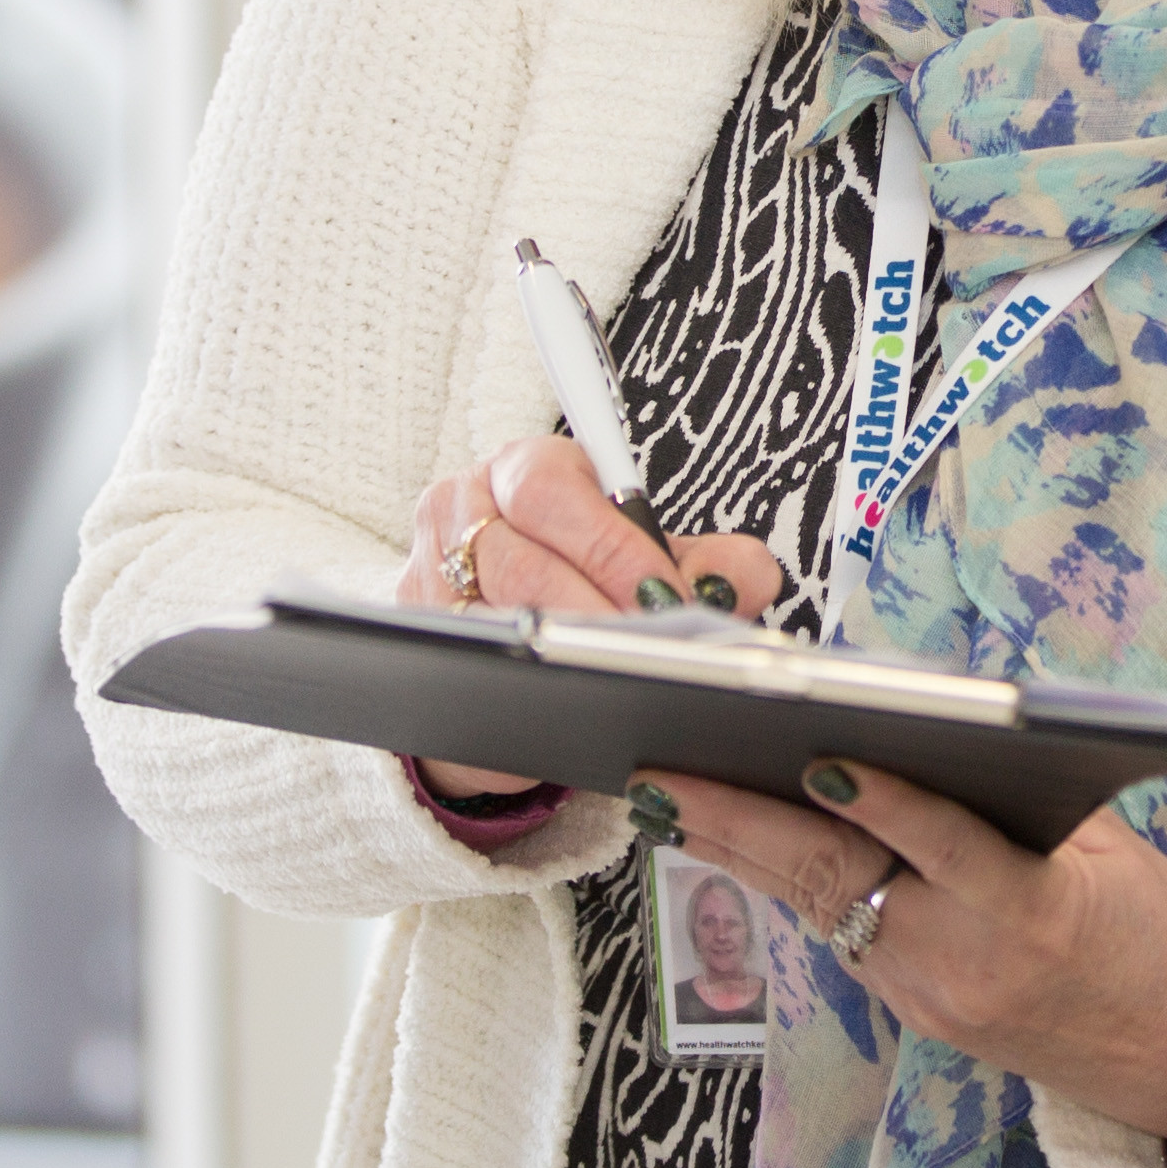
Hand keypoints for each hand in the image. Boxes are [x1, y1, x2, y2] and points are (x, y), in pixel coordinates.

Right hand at [397, 440, 781, 799]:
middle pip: (519, 559)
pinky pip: (468, 663)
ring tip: (621, 674)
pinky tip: (573, 699)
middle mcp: (463, 510)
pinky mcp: (421, 641)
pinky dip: (525, 682)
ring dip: (561, 651)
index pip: (553, 489)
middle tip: (648, 645)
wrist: (503, 640)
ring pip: (490, 617)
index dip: (612, 545)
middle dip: (593, 607)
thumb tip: (745, 579)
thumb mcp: (647, 561)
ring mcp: (429, 578)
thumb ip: (707, 562)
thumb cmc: (581, 581)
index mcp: (523, 468)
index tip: (663, 595)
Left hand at [658, 757, 1166, 1145]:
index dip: (885, 804)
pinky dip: (782, 877)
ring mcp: (929, 998)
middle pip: (841, 882)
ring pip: (816, 906)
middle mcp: (968, 965)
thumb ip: (1028, 795)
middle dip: (744, 821)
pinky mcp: (910, 1013)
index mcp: (1037, 914)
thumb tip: (935, 720)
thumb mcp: (1113, 850)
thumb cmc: (1152, 928)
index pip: (948, 849)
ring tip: (665, 792)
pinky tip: (728, 836)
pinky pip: (835, 931)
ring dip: (735, 847)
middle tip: (666, 770)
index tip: (821, 757)